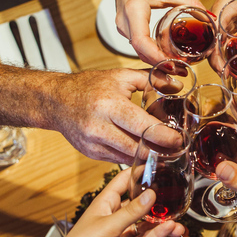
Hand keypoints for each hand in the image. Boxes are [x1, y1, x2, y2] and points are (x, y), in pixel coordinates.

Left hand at [40, 169, 185, 236]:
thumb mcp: (107, 225)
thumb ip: (132, 211)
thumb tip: (152, 194)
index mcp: (106, 202)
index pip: (124, 181)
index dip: (139, 172)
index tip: (158, 166)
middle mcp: (116, 215)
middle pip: (140, 202)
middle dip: (157, 199)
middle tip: (177, 195)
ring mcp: (123, 232)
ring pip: (147, 223)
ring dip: (162, 222)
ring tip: (180, 221)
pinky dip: (158, 235)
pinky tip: (171, 230)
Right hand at [49, 68, 180, 163]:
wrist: (56, 101)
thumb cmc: (88, 87)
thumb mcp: (121, 76)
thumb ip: (151, 79)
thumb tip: (177, 85)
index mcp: (109, 106)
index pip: (143, 127)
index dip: (164, 136)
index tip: (180, 139)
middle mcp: (99, 128)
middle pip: (138, 147)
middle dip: (161, 150)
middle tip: (179, 148)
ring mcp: (94, 144)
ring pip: (130, 158)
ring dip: (149, 156)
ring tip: (166, 151)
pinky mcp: (91, 154)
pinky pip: (119, 160)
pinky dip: (134, 157)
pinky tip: (145, 151)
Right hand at [109, 0, 204, 65]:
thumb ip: (189, 3)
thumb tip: (209, 17)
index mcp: (134, 11)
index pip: (141, 42)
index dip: (156, 56)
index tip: (173, 64)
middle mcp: (124, 23)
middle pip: (141, 51)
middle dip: (160, 63)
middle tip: (181, 71)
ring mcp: (122, 28)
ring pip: (139, 52)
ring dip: (156, 61)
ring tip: (177, 68)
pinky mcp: (125, 30)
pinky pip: (138, 47)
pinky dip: (151, 54)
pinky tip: (166, 58)